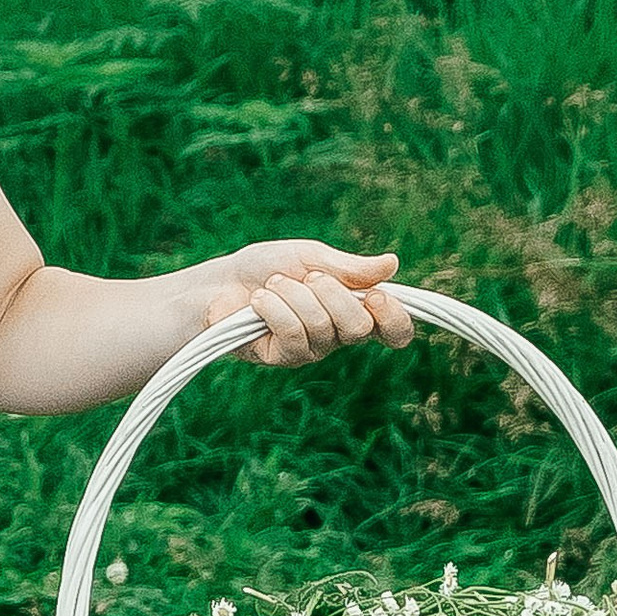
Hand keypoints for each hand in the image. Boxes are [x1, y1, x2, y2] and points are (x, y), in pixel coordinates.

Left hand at [202, 241, 414, 368]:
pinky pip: (292, 335)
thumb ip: (350, 268)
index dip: (395, 319)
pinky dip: (275, 309)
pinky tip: (258, 302)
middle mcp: (338, 334)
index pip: (393, 330)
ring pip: (322, 327)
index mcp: (354, 308)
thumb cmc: (269, 267)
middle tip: (308, 277)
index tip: (377, 296)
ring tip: (274, 284)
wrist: (221, 282)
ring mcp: (312, 350)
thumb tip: (392, 264)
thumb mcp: (312, 257)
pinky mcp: (283, 358)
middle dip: (331, 293)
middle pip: (359, 328)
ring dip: (295, 295)